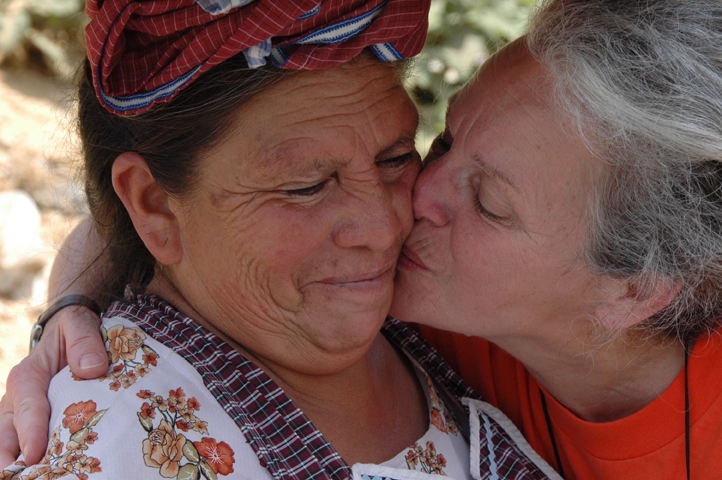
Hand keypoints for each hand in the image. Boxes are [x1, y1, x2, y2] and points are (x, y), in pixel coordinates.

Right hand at [0, 306, 106, 467]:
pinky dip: (27, 462)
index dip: (30, 432)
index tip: (34, 453)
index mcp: (28, 376)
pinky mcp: (33, 425)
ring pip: (8, 445)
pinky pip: (23, 446)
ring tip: (30, 479)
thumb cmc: (74, 331)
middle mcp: (18, 399)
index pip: (28, 407)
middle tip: (24, 477)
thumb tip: (92, 369)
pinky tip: (41, 473)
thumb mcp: (79, 325)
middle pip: (6, 435)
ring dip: (16, 465)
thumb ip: (84, 342)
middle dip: (10, 460)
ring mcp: (22, 415)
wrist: (71, 333)